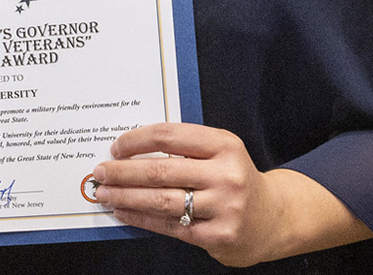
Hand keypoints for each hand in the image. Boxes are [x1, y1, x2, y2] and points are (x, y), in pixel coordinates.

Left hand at [89, 124, 369, 266]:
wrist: (273, 218)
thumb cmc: (235, 179)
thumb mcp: (221, 153)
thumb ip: (185, 149)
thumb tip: (129, 151)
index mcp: (224, 145)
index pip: (169, 136)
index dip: (136, 140)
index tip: (116, 147)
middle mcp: (226, 174)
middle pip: (161, 171)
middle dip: (123, 172)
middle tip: (99, 172)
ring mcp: (224, 207)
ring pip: (161, 200)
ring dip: (126, 196)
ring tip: (104, 194)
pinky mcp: (218, 235)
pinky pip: (169, 226)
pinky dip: (141, 218)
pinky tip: (123, 212)